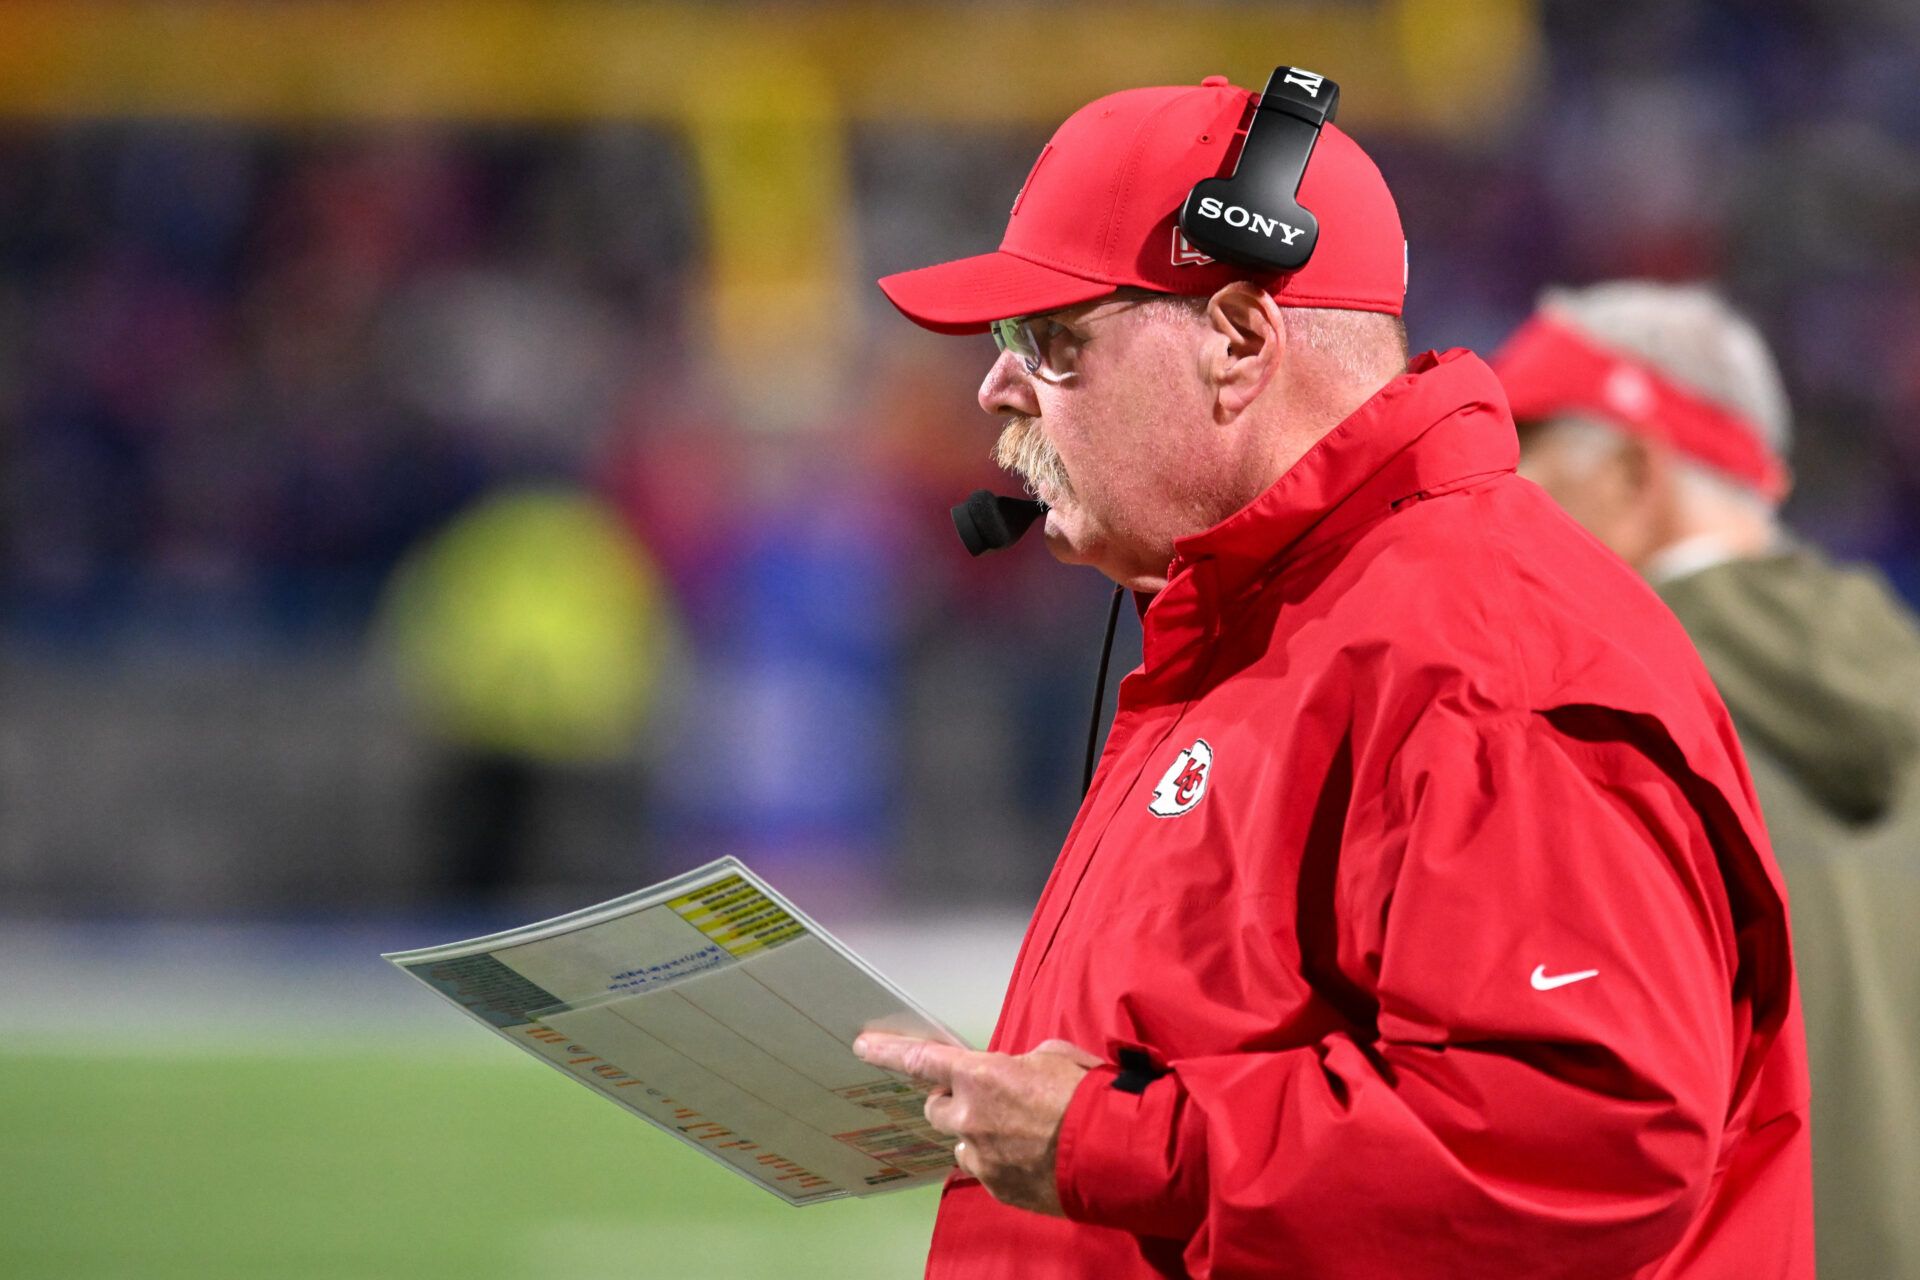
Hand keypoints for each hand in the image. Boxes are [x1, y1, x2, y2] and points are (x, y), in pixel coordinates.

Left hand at [853, 1031, 1100, 1216]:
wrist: (1112, 1151)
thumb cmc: (1087, 1095)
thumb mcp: (1054, 1055)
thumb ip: (1021, 1062)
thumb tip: (1019, 1072)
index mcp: (980, 1076)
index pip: (920, 1060)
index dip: (887, 1052)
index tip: (863, 1046)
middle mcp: (970, 1117)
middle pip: (936, 1108)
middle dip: (951, 1101)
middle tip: (982, 1100)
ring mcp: (981, 1157)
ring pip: (961, 1143)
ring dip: (978, 1135)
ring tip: (1018, 1134)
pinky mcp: (996, 1188)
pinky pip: (985, 1170)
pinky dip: (1000, 1162)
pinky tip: (1031, 1157)